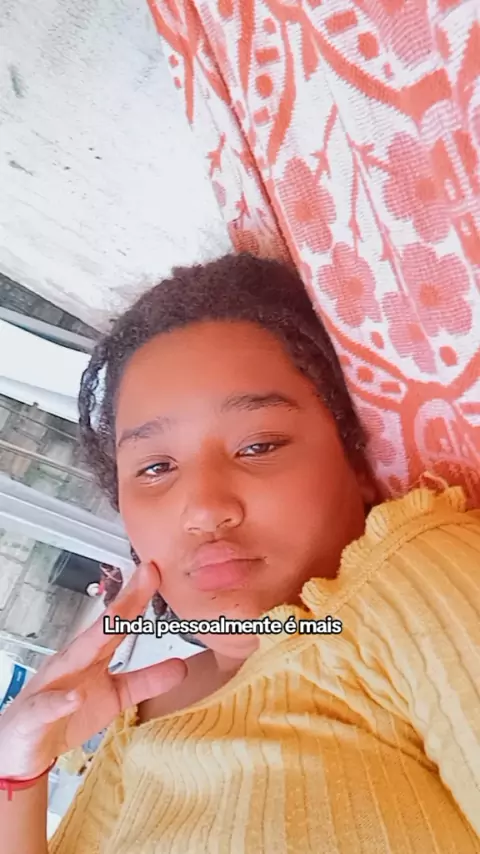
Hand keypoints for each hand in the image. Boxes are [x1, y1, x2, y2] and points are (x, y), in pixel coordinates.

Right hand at [0, 562, 186, 779]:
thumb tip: (181, 666)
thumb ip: (145, 681)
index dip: (138, 598)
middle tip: (146, 576)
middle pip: (100, 630)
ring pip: (72, 659)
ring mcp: (51, 686)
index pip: (117, 623)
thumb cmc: (65, 714)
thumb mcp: (114, 697)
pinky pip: (47, 708)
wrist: (23, 748)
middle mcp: (71, 663)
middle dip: (123, 605)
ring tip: (116, 622)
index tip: (155, 572)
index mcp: (89, 656)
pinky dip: (62, 701)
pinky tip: (76, 697)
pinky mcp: (36, 717)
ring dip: (93, 641)